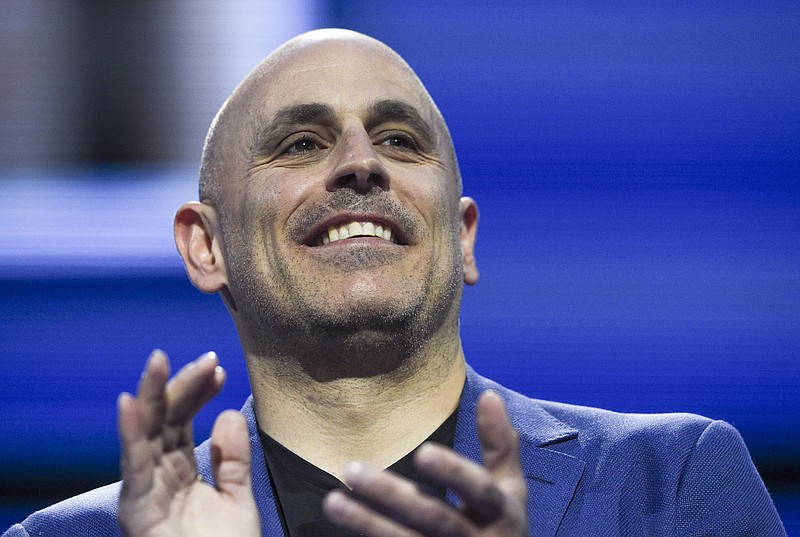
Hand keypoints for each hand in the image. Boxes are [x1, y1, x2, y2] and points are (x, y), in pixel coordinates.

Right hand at [117, 350, 259, 536]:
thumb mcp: (237, 498)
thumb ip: (233, 458)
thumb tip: (228, 412)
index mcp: (181, 470)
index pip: (185, 420)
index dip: (198, 392)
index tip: (219, 369)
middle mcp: (160, 475)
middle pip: (164, 421)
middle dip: (177, 385)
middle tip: (201, 357)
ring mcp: (146, 491)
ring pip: (145, 435)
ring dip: (149, 396)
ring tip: (157, 362)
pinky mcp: (137, 509)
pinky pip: (133, 467)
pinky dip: (129, 434)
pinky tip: (130, 403)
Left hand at [322, 390, 527, 536]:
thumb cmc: (500, 527)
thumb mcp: (511, 491)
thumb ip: (500, 445)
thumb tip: (489, 394)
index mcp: (502, 514)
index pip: (479, 490)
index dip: (453, 471)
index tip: (422, 451)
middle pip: (433, 518)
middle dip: (392, 495)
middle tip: (352, 470)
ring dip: (366, 523)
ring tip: (332, 501)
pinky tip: (342, 526)